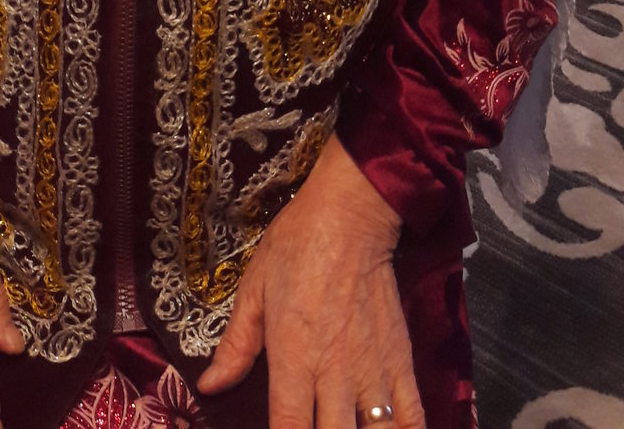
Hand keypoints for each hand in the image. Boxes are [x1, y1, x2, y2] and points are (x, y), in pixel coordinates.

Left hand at [196, 136, 424, 428]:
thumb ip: (236, 345)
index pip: (290, 428)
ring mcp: (373, 369)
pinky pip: (413, 415)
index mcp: (293, 357)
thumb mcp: (254, 290)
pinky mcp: (401, 359)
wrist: (349, 216)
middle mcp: (335, 373)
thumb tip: (210, 386)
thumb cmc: (295, 247)